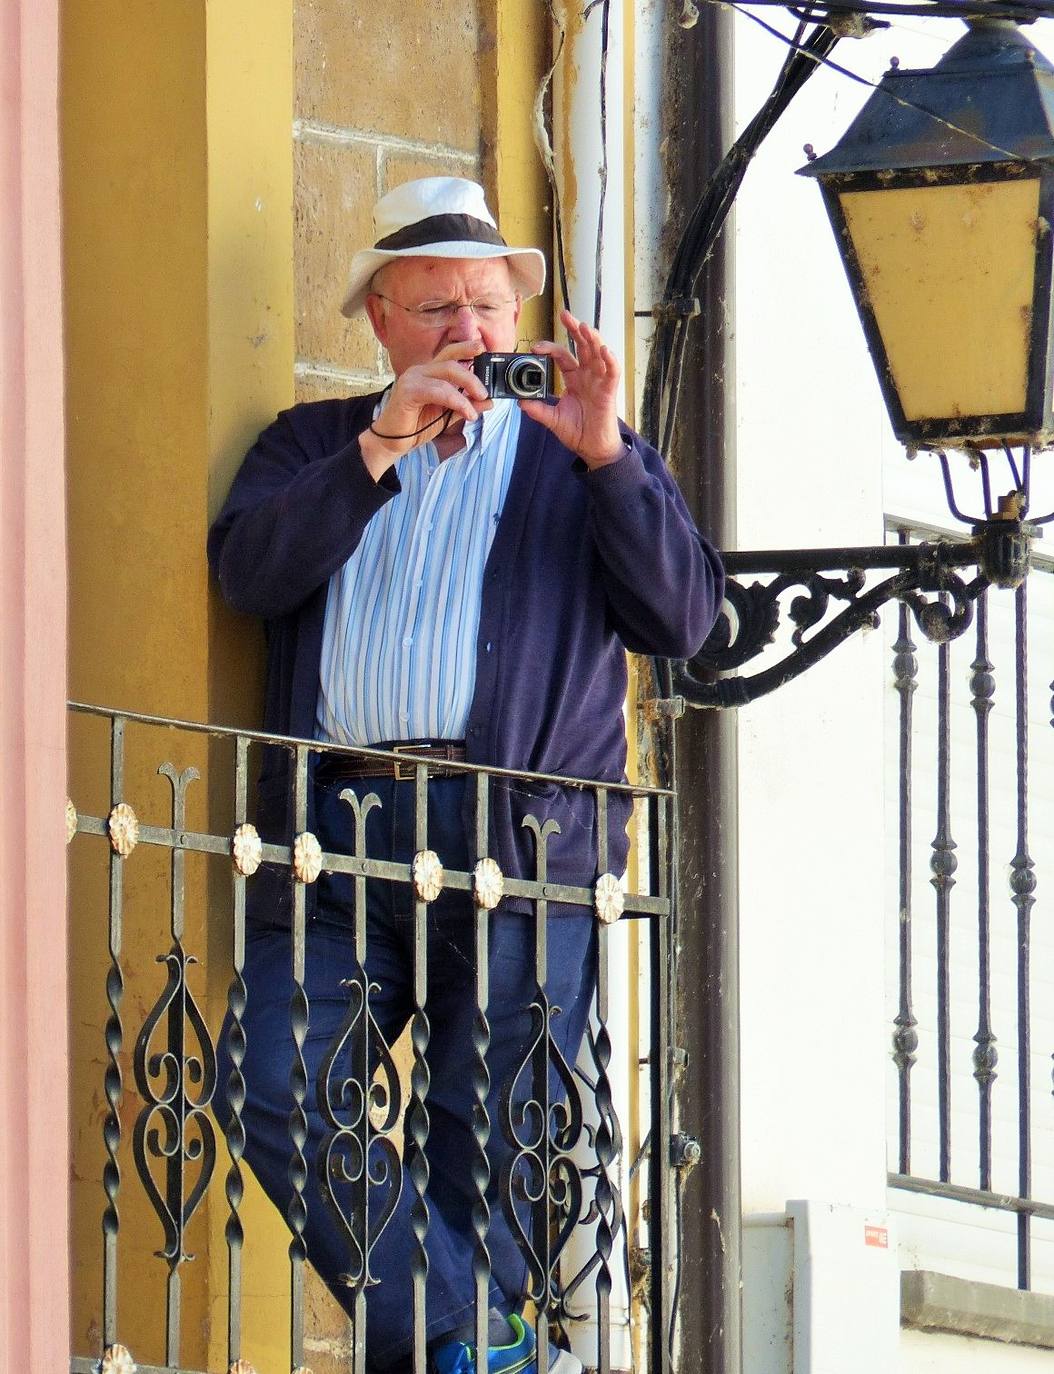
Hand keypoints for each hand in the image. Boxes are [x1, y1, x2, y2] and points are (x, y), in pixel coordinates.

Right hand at [359, 340, 491, 479]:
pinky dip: (456, 401)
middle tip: (485, 393)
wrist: (393, 442)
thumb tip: (489, 401)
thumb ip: (466, 405)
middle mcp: (420, 371)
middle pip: (452, 362)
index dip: (467, 348)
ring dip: (467, 390)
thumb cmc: (416, 426)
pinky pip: (438, 391)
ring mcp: (413, 378)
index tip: (484, 350)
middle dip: (473, 377)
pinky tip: (466, 413)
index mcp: (429, 372)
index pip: (450, 353)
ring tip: (475, 409)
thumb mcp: (448, 415)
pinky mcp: (408, 391)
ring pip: (447, 373)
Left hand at [519, 310, 624, 468]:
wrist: (592, 448)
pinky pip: (612, 371)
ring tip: (584, 327)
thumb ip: (538, 410)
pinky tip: (604, 350)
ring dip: (592, 338)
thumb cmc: (577, 431)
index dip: (550, 348)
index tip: (535, 347)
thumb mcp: (552, 419)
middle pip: (582, 346)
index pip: (562, 355)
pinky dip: (610, 360)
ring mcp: (599, 381)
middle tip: (565, 314)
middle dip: (574, 329)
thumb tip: (520, 402)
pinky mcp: (609, 390)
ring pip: (598, 353)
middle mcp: (587, 375)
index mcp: (573, 379)